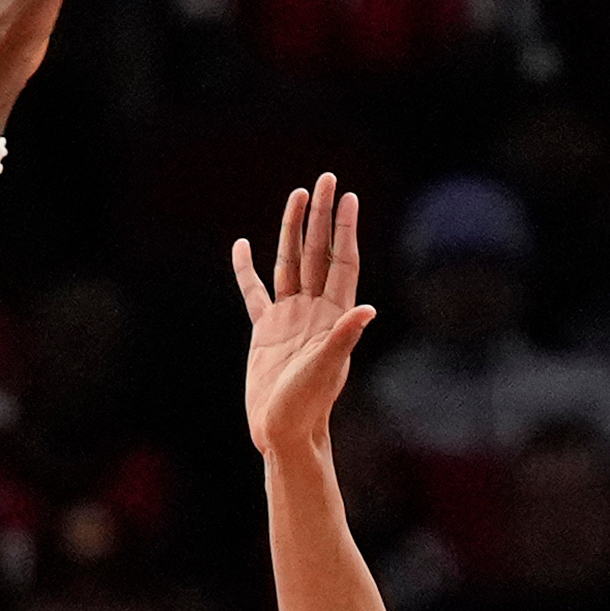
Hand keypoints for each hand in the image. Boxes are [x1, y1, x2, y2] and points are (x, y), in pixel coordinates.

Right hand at [234, 174, 376, 460]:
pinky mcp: (265, 330)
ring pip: (290, 263)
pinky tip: (243, 246)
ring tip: (296, 196)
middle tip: (325, 180)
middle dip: (321, 217)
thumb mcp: (326, 368)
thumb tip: (367, 310)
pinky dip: (247, 269)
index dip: (346, 229)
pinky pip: (255, 292)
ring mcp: (289, 317)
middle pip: (318, 252)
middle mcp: (314, 309)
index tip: (348, 198)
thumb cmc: (308, 404)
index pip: (342, 261)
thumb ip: (343, 337)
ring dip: (293, 230)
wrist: (283, 430)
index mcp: (333, 315)